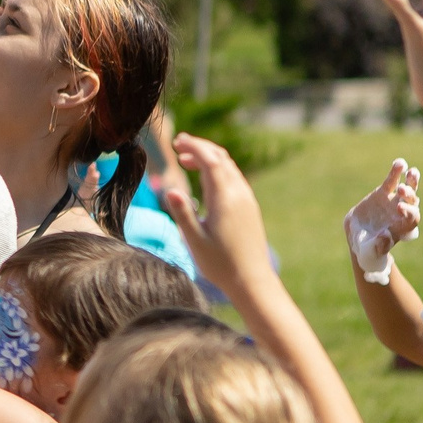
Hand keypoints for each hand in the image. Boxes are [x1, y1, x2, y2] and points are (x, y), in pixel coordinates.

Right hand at [161, 134, 274, 300]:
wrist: (252, 280)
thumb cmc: (220, 263)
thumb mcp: (194, 240)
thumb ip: (183, 213)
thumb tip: (170, 190)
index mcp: (224, 199)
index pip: (210, 160)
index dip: (194, 147)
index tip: (177, 142)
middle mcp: (239, 194)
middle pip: (221, 158)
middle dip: (201, 147)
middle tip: (179, 145)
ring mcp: (247, 200)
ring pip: (229, 167)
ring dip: (209, 158)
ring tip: (187, 161)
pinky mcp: (250, 207)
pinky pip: (234, 178)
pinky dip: (218, 170)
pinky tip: (205, 179)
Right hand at [343, 159, 420, 281]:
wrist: (359, 235)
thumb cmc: (366, 248)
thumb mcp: (369, 251)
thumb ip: (378, 246)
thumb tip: (386, 236)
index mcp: (402, 228)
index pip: (412, 219)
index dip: (409, 212)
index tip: (400, 208)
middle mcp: (402, 214)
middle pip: (413, 204)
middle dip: (410, 196)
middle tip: (403, 190)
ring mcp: (394, 201)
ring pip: (408, 191)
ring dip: (412, 182)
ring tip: (411, 172)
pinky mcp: (384, 193)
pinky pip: (392, 181)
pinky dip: (396, 172)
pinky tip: (400, 163)